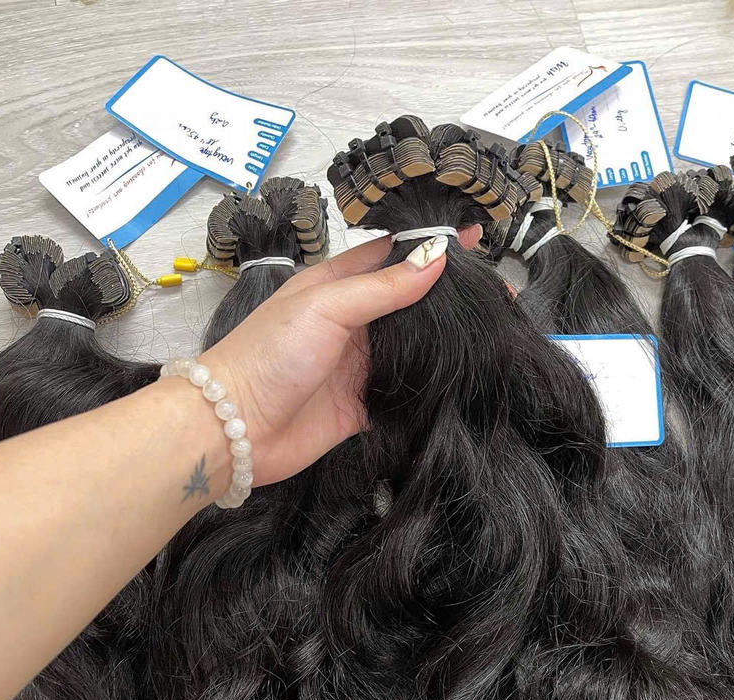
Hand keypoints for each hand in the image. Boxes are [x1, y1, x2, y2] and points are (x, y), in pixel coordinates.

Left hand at [199, 226, 481, 485]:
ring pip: (412, 346)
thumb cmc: (269, 354)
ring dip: (445, 340)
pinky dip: (431, 386)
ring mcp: (358, 365)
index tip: (471, 237)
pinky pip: (405, 391)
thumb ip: (382, 287)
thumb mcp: (326, 307)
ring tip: (493, 329)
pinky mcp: (363, 406)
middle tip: (497, 293)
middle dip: (448, 296)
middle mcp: (352, 323)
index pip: (391, 256)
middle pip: (409, 302)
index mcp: (337, 287)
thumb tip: (436, 257)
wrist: (236, 429)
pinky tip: (465, 377)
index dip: (429, 246)